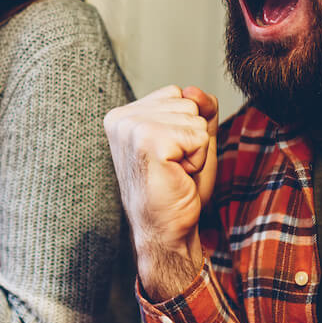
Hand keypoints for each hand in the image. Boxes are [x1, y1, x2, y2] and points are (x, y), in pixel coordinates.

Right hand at [103, 85, 217, 300]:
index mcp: (123, 114)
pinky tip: (177, 176)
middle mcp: (121, 117)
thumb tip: (195, 91)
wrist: (166, 231)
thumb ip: (200, 108)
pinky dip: (197, 160)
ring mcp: (132, 127)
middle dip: (192, 137)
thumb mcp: (193, 139)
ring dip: (195, 150)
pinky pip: (199, 136)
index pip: (178, 93)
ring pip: (195, 117)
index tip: (169, 156)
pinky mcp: (148, 141)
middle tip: (173, 167)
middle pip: (188, 102)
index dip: (186, 127)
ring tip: (174, 171)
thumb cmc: (176, 189)